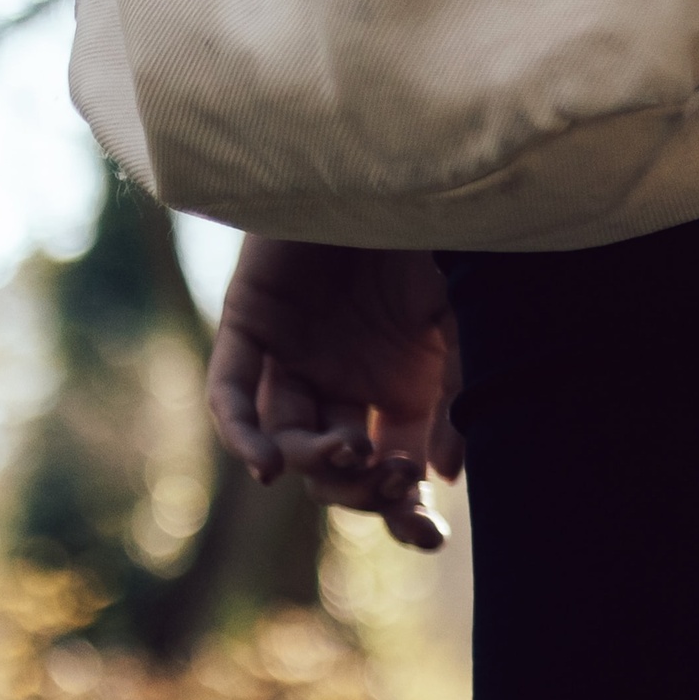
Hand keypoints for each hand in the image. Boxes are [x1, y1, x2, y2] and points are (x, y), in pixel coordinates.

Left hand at [206, 238, 463, 551]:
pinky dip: (242, 434)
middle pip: (340, 468)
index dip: (407, 510)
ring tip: (347, 448)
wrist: (392, 165)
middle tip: (389, 476)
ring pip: (288, 437)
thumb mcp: (469, 325)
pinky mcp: (248, 325)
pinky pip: (230, 392)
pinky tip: (267, 467)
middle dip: (363, 487)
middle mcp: (343, 380)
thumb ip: (457, 399)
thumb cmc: (442, 237)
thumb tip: (440, 478)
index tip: (428, 535)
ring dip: (315, 460)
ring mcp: (293, 356)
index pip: (395, 472)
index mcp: (401, 388)